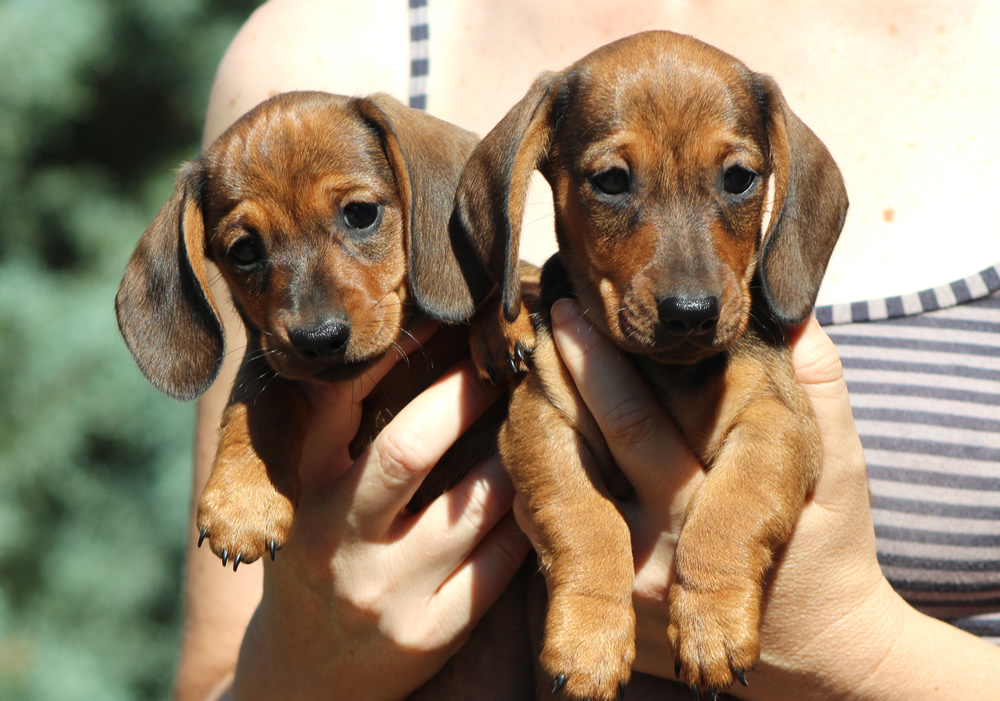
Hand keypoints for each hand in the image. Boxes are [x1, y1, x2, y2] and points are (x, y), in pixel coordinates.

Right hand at [232, 334, 530, 700]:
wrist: (304, 680)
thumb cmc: (316, 566)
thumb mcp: (308, 500)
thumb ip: (341, 439)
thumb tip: (412, 348)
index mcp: (301, 492)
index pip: (338, 403)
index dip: (392, 354)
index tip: (439, 319)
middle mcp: (334, 538)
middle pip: (409, 447)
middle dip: (468, 393)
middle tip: (510, 360)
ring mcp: (384, 591)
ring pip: (473, 504)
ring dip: (517, 454)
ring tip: (544, 416)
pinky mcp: (429, 635)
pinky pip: (498, 565)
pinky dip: (528, 520)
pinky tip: (547, 493)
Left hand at [548, 300, 892, 696]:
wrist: (814, 645)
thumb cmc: (830, 544)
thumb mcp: (839, 466)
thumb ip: (820, 386)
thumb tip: (794, 311)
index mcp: (707, 509)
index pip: (632, 424)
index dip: (595, 363)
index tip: (569, 312)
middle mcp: (654, 550)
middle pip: (581, 447)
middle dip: (556, 375)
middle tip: (542, 316)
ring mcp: (621, 584)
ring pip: (555, 485)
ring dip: (542, 420)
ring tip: (536, 358)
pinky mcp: (605, 605)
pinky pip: (555, 528)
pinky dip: (546, 473)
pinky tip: (545, 422)